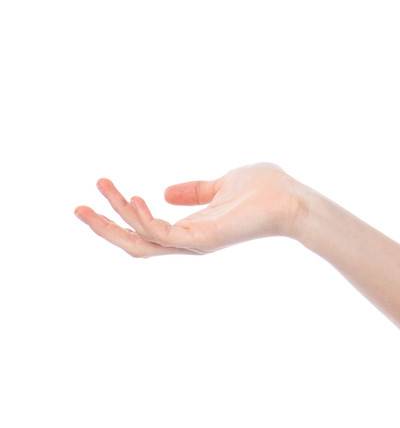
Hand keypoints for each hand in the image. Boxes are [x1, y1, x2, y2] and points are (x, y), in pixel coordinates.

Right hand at [73, 162, 312, 256]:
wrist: (293, 199)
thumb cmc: (266, 190)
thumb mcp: (222, 183)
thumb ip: (195, 190)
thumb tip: (166, 192)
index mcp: (190, 229)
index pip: (143, 231)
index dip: (117, 217)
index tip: (97, 193)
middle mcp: (188, 241)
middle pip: (133, 244)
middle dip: (103, 227)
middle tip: (77, 207)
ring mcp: (196, 243)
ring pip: (142, 240)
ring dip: (117, 216)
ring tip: (103, 188)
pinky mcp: (205, 240)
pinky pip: (165, 235)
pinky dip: (146, 220)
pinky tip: (137, 199)